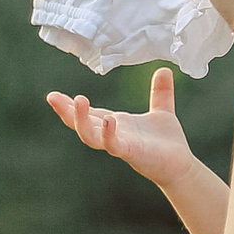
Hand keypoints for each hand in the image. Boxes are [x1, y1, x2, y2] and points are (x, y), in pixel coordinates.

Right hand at [45, 68, 197, 188]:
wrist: (181, 165)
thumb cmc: (166, 141)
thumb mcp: (162, 111)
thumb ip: (160, 92)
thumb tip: (165, 69)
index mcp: (114, 122)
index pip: (87, 112)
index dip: (69, 105)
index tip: (53, 95)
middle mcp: (111, 133)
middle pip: (80, 124)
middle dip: (66, 111)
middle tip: (52, 97)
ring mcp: (119, 144)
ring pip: (91, 136)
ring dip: (81, 120)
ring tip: (78, 101)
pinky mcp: (131, 153)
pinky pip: (114, 145)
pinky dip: (109, 134)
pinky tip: (108, 120)